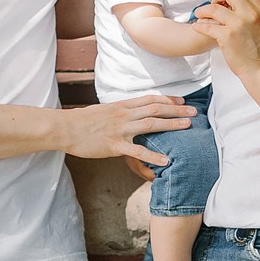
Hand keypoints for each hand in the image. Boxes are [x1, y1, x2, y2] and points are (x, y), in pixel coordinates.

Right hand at [59, 94, 192, 165]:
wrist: (65, 128)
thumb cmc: (82, 121)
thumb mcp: (103, 111)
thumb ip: (118, 112)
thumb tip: (129, 113)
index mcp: (121, 106)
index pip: (150, 99)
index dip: (168, 100)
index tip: (182, 101)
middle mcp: (124, 114)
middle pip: (155, 109)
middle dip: (176, 110)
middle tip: (194, 113)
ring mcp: (120, 129)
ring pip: (151, 124)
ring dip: (171, 125)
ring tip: (187, 127)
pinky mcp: (114, 145)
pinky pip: (137, 150)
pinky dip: (153, 155)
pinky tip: (166, 161)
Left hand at [194, 0, 259, 72]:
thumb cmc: (259, 50)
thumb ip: (250, 11)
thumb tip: (232, 1)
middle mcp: (251, 14)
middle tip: (212, 4)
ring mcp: (239, 24)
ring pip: (214, 8)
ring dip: (203, 10)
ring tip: (199, 14)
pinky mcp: (227, 36)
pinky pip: (207, 25)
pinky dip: (199, 25)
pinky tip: (197, 27)